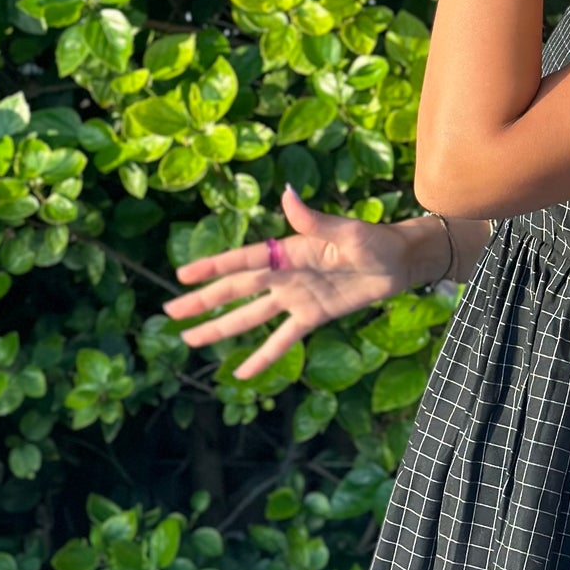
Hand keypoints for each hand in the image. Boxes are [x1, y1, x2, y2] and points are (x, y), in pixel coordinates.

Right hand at [163, 184, 415, 380]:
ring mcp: (296, 297)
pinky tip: (241, 374)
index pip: (245, 260)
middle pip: (238, 290)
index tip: (183, 275)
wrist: (400, 264)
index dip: (214, 267)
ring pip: (250, 316)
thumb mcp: (348, 232)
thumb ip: (314, 220)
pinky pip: (282, 339)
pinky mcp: (311, 316)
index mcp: (290, 251)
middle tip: (170, 312)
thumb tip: (286, 195)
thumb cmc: (375, 241)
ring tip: (190, 339)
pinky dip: (263, 356)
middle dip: (204, 301)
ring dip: (221, 328)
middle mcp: (286, 274)